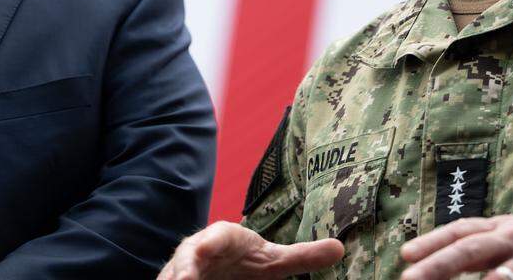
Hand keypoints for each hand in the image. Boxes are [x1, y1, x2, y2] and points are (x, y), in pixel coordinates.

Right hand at [157, 221, 343, 279]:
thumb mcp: (273, 261)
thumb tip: (340, 248)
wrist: (220, 265)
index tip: (204, 249)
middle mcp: (199, 251)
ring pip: (172, 275)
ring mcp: (184, 269)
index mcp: (224, 238)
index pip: (216, 236)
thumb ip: (302, 256)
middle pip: (186, 258)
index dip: (209, 243)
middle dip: (182, 269)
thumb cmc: (246, 260)